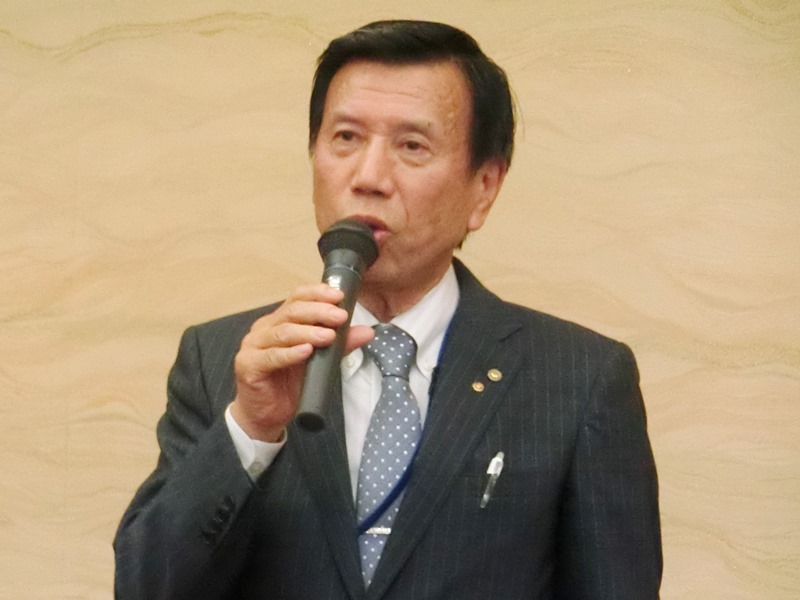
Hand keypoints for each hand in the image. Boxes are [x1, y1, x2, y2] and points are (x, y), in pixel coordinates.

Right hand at [230, 283, 373, 441]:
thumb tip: (366, 331)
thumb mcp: (319, 361)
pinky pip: (271, 356)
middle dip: (319, 312)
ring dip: (308, 332)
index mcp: (279, 321)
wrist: (265, 415)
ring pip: (283, 332)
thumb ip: (339, 345)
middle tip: (340, 317)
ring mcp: (253, 346)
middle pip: (291, 311)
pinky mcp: (248, 365)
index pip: (297, 298)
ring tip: (329, 336)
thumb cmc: (288, 384)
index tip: (339, 296)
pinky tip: (306, 351)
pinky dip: (290, 353)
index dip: (317, 294)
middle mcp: (264, 328)